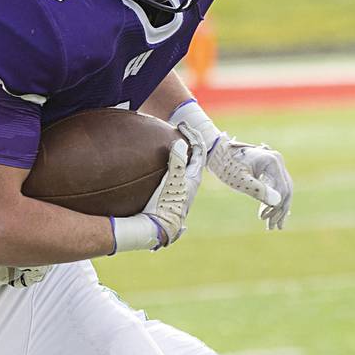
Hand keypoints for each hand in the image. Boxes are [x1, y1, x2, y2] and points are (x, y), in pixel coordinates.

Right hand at [112, 134, 195, 251]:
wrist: (156, 229)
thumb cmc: (164, 205)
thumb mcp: (171, 181)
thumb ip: (176, 161)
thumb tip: (181, 142)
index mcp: (193, 179)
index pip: (199, 151)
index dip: (193, 136)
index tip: (181, 125)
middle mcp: (190, 185)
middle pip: (194, 159)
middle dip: (188, 143)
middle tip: (178, 131)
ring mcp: (181, 193)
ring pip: (185, 169)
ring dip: (180, 156)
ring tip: (169, 145)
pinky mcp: (171, 198)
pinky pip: (175, 177)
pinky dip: (172, 167)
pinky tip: (163, 168)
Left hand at [169, 98, 292, 229]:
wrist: (215, 152)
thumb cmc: (225, 165)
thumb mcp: (240, 180)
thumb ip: (259, 190)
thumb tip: (277, 202)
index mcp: (272, 161)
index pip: (283, 188)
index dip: (277, 207)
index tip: (269, 221)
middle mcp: (276, 160)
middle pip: (285, 189)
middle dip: (279, 210)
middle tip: (274, 228)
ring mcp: (273, 163)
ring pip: (282, 189)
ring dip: (277, 207)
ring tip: (271, 225)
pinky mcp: (268, 168)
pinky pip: (275, 186)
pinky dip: (272, 199)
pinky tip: (266, 212)